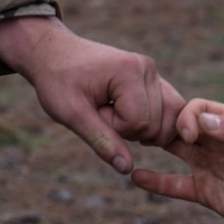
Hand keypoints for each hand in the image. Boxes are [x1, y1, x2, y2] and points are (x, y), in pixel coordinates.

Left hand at [0, 17, 182, 172]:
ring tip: (112, 111)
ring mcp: (154, 73)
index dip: (114, 128)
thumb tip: (127, 169)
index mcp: (129, 71)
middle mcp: (148, 68)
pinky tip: (127, 117)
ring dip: (140, 127)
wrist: (54, 54)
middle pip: (156, 125)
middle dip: (126, 128)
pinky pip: (169, 111)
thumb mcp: (71, 114)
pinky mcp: (153, 79)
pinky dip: (151, 123)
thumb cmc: (58, 81)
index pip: (139, 123)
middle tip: (100, 109)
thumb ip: (101, 140)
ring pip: (167, 122)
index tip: (93, 111)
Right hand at [132, 100, 223, 223]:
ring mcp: (210, 166)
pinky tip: (136, 178)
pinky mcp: (206, 192)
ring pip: (175, 151)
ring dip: (155, 146)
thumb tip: (202, 117)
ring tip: (130, 143)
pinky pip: (175, 185)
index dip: (187, 117)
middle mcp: (218, 142)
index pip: (198, 108)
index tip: (187, 135)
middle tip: (142, 129)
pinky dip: (156, 182)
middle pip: (182, 125)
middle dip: (163, 124)